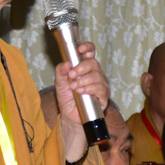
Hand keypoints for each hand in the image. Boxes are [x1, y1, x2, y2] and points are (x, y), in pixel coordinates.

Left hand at [54, 42, 108, 164]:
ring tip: (74, 87)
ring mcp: (101, 84)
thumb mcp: (59, 85)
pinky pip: (101, 89)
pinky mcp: (104, 97)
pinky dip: (90, 89)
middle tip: (71, 76)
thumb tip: (66, 63)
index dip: (87, 47)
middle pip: (94, 63)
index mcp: (85, 68)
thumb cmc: (67, 99)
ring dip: (84, 80)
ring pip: (98, 75)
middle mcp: (95, 74)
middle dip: (82, 67)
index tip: (79, 49)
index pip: (90, 52)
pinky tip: (82, 92)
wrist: (70, 117)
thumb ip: (60, 73)